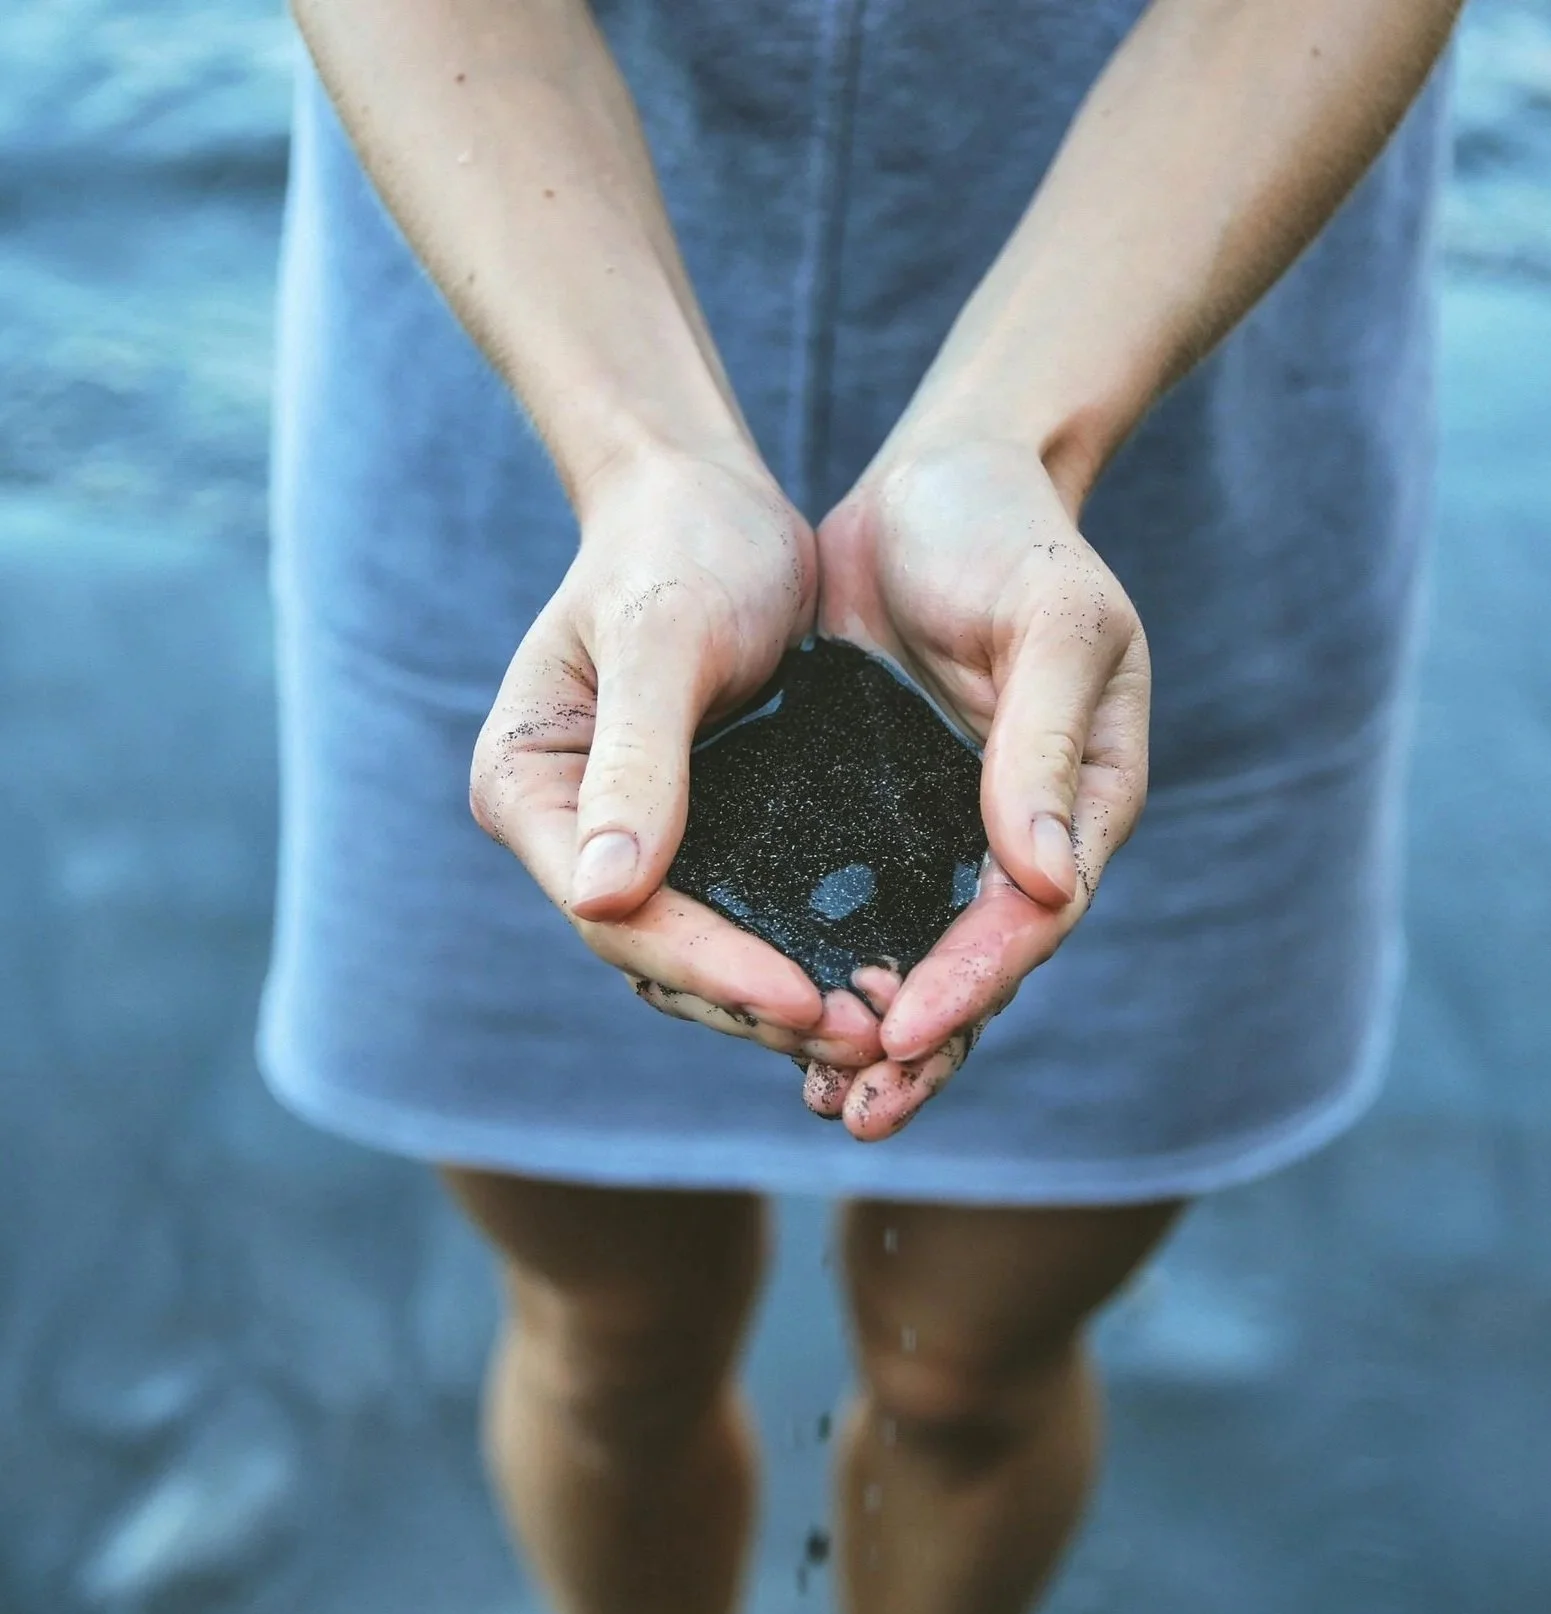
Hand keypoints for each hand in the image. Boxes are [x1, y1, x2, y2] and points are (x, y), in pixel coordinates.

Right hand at [470, 449, 883, 1067]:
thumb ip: (635, 761)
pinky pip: (744, 915)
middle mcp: (570, 833)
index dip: (708, 966)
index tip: (802, 996)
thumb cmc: (676, 545)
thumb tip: (600, 894)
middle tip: (863, 1034)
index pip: (616, 915)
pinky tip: (870, 973)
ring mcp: (634, 838)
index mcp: (530, 791)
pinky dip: (799, 949)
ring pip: (701, 952)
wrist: (709, 499)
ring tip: (878, 1024)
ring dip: (782, 997)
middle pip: (655, 955)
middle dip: (755, 1002)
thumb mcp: (660, 642)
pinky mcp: (700, 832)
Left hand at [806, 438, 1151, 1135]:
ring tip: (821, 1105)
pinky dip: (824, 966)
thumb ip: (1044, 743)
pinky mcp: (874, 814)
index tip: (908, 1030)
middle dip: (923, 1045)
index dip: (977, 980)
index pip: (1032, 915)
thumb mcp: (1052, 620)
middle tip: (857, 1112)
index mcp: (1082, 802)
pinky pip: (852, 908)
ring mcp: (941, 830)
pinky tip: (774, 1016)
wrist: (940, 483)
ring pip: (914, 956)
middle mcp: (1014, 835)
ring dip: (874, 1036)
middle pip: (978, 967)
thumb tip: (1046, 885)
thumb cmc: (1012, 537)